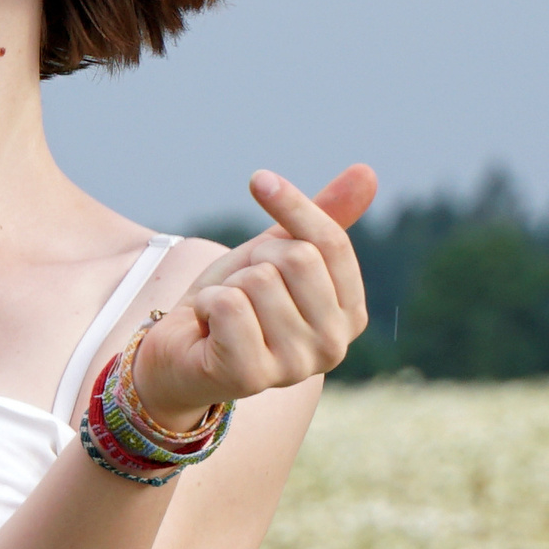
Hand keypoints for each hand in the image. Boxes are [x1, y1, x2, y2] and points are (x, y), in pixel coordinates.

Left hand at [129, 165, 375, 428]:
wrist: (181, 352)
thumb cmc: (237, 300)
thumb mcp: (278, 251)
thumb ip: (321, 217)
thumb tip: (367, 171)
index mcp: (351, 314)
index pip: (331, 242)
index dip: (291, 205)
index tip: (260, 181)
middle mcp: (333, 347)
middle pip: (296, 259)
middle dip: (254, 259)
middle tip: (241, 287)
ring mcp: (295, 367)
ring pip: (259, 281)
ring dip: (228, 285)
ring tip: (225, 312)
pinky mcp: (252, 377)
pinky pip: (229, 305)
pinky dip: (207, 303)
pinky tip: (209, 327)